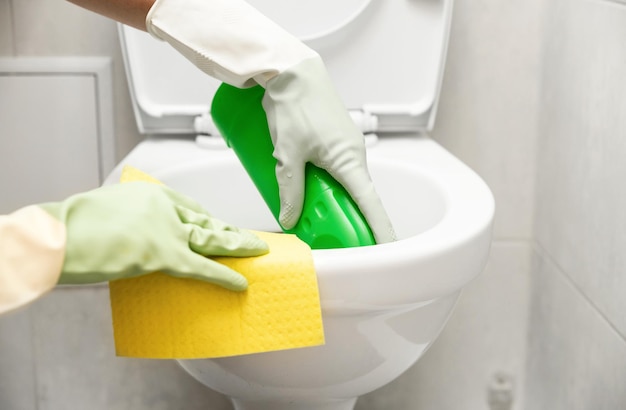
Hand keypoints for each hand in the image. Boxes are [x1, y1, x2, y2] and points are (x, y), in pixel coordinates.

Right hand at [39, 182, 268, 289]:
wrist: (61, 234)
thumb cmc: (74, 225)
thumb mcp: (110, 210)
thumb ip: (134, 219)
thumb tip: (140, 236)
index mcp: (151, 193)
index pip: (189, 206)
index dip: (207, 219)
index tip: (218, 225)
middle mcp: (165, 207)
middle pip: (206, 220)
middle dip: (230, 230)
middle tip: (250, 236)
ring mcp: (167, 230)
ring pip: (211, 239)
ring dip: (237, 245)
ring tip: (256, 250)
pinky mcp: (165, 254)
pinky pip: (202, 267)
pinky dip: (224, 275)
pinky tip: (240, 281)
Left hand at [263, 57, 395, 242]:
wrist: (292, 71)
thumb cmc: (295, 105)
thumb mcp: (287, 154)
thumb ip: (289, 189)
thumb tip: (289, 217)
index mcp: (350, 161)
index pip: (371, 205)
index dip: (380, 229)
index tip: (386, 249)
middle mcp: (354, 155)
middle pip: (358, 198)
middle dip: (348, 219)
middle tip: (333, 236)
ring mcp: (346, 147)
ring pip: (345, 183)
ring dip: (333, 199)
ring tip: (312, 212)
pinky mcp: (336, 141)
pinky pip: (336, 169)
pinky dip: (326, 183)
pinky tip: (307, 186)